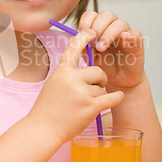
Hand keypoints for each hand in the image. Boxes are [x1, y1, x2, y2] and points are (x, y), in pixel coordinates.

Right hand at [29, 29, 122, 143]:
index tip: (91, 31)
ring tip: (86, 105)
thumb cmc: (47, 108)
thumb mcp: (53, 84)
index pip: (74, 48)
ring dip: (99, 95)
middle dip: (100, 79)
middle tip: (95, 88)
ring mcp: (81, 93)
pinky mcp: (90, 107)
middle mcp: (71, 79)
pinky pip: (110, 98)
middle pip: (97, 71)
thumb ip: (68, 74)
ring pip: (102, 88)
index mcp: (61, 71)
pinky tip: (118, 97)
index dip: (84, 38)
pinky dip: (116, 98)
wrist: (43, 129)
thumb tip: (84, 67)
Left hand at [78, 10, 145, 89]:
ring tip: (101, 48)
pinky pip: (136, 34)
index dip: (86, 21)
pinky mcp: (136, 43)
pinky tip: (123, 39)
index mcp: (99, 27)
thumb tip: (76, 36)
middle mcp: (112, 27)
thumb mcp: (88, 56)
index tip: (81, 33)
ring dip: (108, 34)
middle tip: (92, 43)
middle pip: (106, 15)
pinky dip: (129, 35)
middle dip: (97, 27)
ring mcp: (125, 34)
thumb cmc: (103, 66)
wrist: (117, 80)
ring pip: (120, 23)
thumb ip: (82, 45)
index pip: (92, 15)